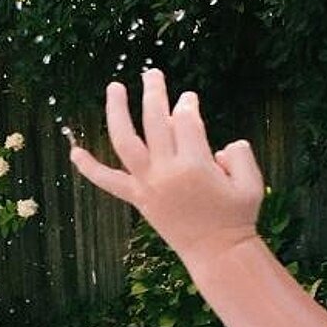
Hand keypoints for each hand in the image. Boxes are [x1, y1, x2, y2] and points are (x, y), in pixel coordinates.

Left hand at [68, 68, 266, 261]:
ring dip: (117, 112)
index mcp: (196, 164)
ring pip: (126, 142)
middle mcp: (167, 171)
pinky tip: (74, 152)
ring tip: (114, 88)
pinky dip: (90, 168)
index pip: (186, 120)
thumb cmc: (238, 216)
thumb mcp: (252, 181)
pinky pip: (109, 182)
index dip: (188, 105)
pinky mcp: (139, 199)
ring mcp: (149, 185)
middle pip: (156, 120)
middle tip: (152, 74)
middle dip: (154, 93)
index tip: (189, 99)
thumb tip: (217, 145)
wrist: (217, 253)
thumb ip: (239, 153)